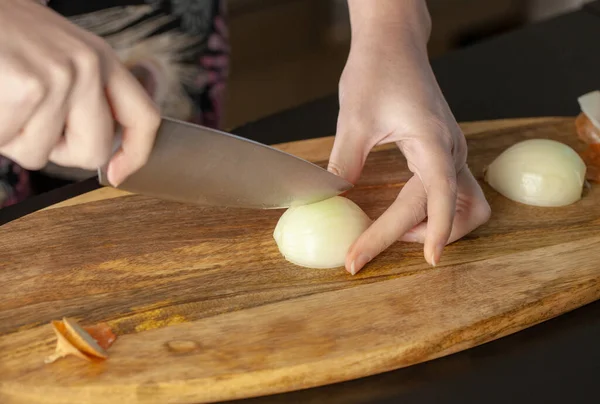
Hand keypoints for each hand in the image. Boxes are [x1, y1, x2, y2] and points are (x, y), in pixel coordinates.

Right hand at [0, 0, 159, 185]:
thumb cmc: (4, 33)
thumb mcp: (59, 55)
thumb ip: (86, 93)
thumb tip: (99, 145)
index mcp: (102, 60)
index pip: (144, 118)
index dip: (135, 155)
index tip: (118, 175)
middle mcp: (89, 67)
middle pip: (94, 152)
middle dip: (59, 151)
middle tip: (31, 122)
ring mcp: (61, 78)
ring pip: (42, 154)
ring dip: (15, 138)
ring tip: (5, 99)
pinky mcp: (28, 89)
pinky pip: (11, 144)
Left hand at [329, 1, 489, 273]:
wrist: (394, 44)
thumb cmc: (377, 69)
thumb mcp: (354, 118)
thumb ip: (344, 163)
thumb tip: (332, 202)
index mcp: (433, 139)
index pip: (440, 193)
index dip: (435, 229)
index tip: (429, 260)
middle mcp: (451, 148)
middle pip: (452, 208)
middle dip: (415, 236)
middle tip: (365, 251)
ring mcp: (452, 150)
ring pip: (468, 205)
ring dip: (439, 227)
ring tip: (395, 234)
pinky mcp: (445, 151)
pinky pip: (456, 194)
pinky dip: (437, 213)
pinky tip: (406, 215)